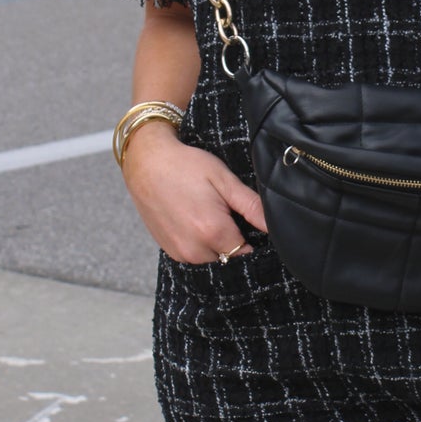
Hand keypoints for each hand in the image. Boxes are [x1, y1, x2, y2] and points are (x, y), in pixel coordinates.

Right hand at [120, 121, 267, 262]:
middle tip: (225, 213)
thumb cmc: (185, 166)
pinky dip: (199, 244)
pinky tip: (194, 220)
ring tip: (207, 214)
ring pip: (211, 259)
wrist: (146, 162)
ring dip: (215, 244)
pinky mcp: (168, 250)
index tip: (245, 220)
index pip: (245, 251)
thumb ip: (251, 206)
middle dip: (232, 240)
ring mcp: (178, 252)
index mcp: (212, 231)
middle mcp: (194, 248)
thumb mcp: (224, 180)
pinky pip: (194, 256)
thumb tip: (274, 225)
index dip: (250, 237)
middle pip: (228, 257)